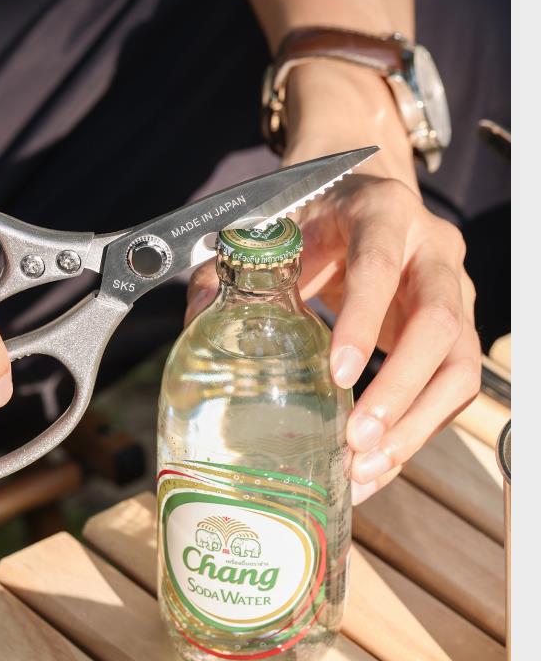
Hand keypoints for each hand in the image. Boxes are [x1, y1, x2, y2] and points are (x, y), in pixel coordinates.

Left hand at [186, 63, 480, 504]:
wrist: (361, 194)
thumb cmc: (315, 215)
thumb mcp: (275, 226)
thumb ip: (235, 267)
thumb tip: (199, 318)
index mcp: (383, 215)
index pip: (379, 268)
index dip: (362, 322)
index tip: (337, 376)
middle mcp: (432, 253)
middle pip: (439, 325)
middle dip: (400, 389)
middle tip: (357, 439)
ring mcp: (455, 293)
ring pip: (460, 366)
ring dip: (417, 422)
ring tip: (368, 466)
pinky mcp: (458, 331)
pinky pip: (452, 387)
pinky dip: (419, 431)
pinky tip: (380, 463)